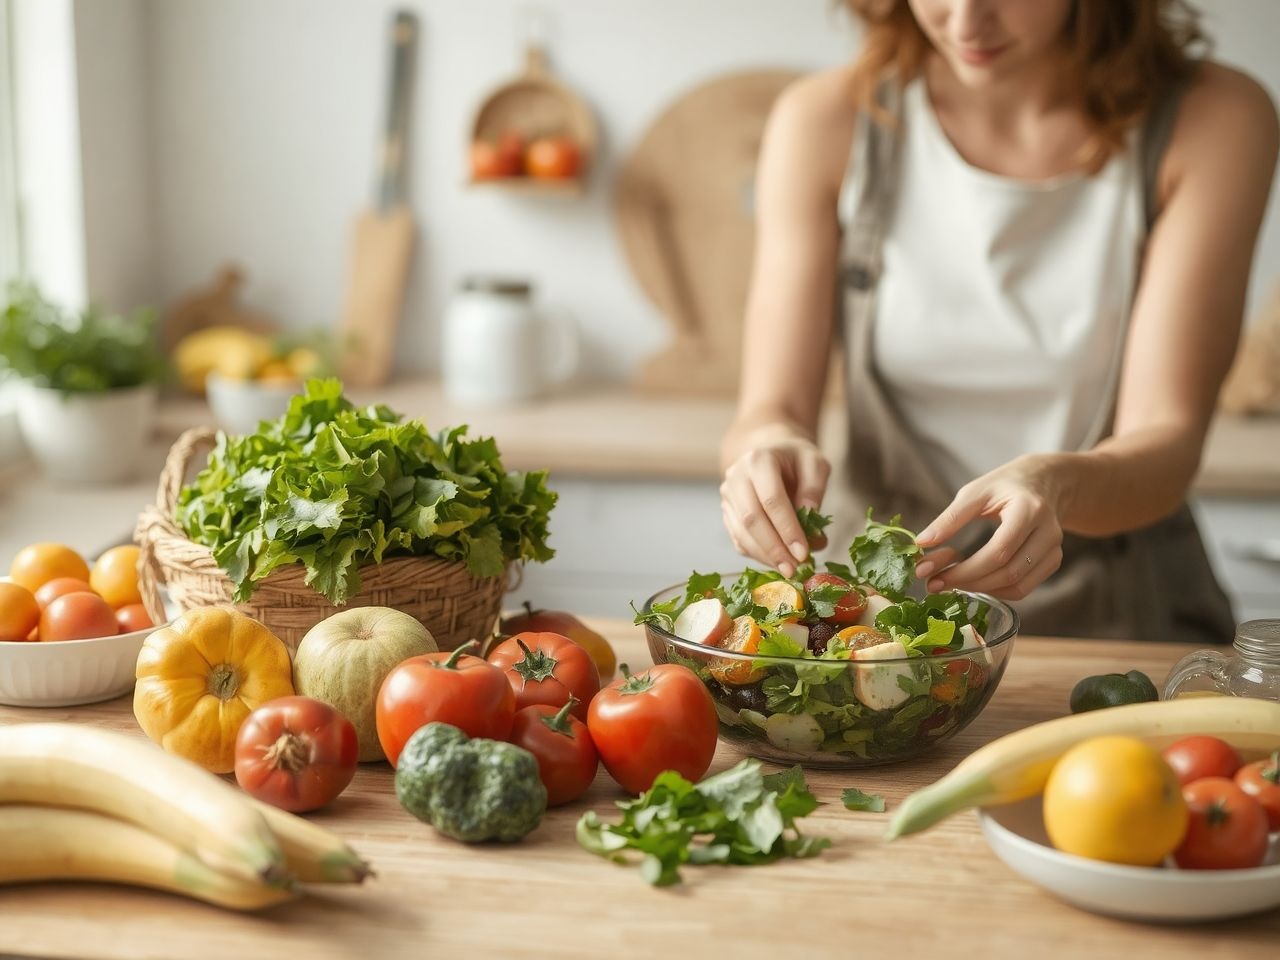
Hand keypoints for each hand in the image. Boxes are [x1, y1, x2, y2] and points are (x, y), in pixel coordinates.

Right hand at [720, 438, 830, 578]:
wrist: (774, 452)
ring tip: (789, 570)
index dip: (787, 529)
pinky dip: (758, 555)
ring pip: (741, 533)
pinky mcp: (727, 512)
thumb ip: (815, 492)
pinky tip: (777, 562)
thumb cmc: (798, 460)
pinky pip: (739, 539)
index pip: (771, 500)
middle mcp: (736, 476)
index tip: (804, 553)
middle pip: (751, 519)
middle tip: (795, 569)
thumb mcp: (816, 465)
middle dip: (774, 548)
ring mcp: (728, 495)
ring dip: (765, 556)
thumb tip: (812, 531)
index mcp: (759, 460)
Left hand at [913, 455, 1064, 600]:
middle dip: (968, 582)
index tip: (934, 575)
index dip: (966, 570)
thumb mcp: (974, 492)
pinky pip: (1024, 587)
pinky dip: (996, 590)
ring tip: (951, 582)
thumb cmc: (1003, 486)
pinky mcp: (1054, 560)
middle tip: (935, 583)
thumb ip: (950, 518)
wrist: (1042, 482)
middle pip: (1008, 572)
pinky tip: (975, 581)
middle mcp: (1048, 532)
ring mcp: (1055, 549)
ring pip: (1017, 585)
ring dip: (981, 590)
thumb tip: (921, 543)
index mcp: (1029, 510)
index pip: (998, 551)